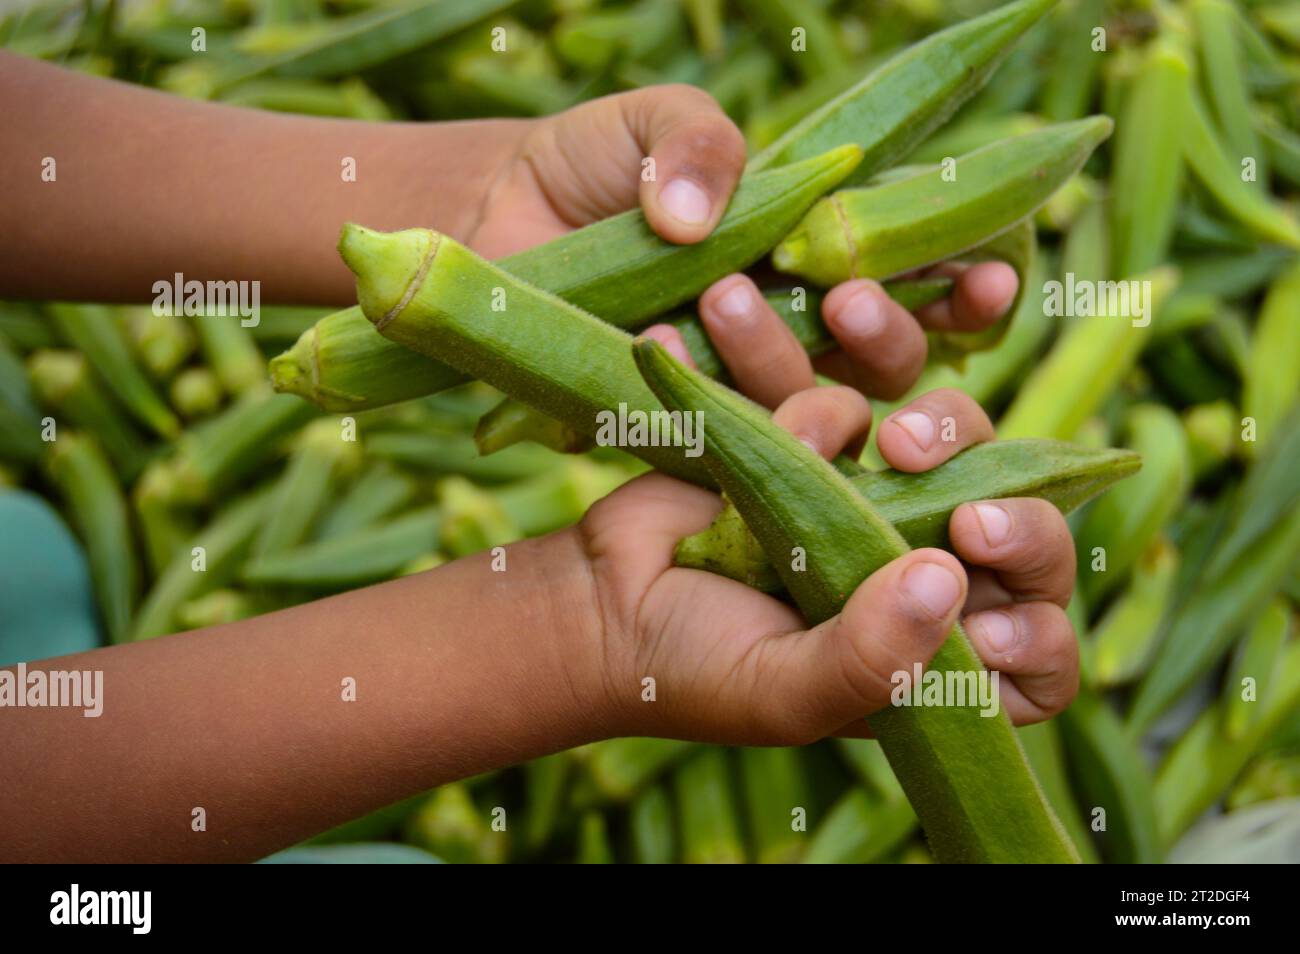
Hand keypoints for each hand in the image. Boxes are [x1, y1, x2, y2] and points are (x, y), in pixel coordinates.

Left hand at [466, 85, 1018, 399]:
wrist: (489, 221)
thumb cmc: (589, 167)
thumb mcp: (653, 123)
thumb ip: (698, 140)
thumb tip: (702, 216)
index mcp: (819, 252)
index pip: (922, 281)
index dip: (966, 289)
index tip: (990, 278)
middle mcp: (797, 330)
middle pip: (887, 364)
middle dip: (890, 337)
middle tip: (847, 298)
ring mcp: (741, 387)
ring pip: (810, 407)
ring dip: (787, 363)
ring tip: (726, 298)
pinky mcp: (678, 428)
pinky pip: (716, 436)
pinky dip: (706, 398)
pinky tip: (671, 349)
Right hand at [566, 386, 1078, 745]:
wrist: (605, 595)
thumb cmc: (697, 670)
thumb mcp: (784, 693)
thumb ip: (869, 661)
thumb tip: (946, 582)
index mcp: (928, 659)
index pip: (1035, 661)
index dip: (1040, 643)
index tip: (988, 632)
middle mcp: (919, 574)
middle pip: (1026, 532)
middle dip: (1021, 522)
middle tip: (975, 523)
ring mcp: (878, 502)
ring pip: (963, 442)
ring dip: (942, 431)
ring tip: (889, 445)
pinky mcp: (825, 442)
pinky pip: (859, 403)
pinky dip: (823, 409)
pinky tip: (775, 431)